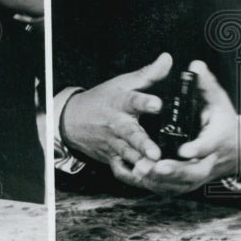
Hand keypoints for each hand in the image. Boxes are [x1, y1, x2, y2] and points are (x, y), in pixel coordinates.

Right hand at [60, 53, 170, 169]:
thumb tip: (168, 59)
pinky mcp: (112, 157)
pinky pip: (122, 170)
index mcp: (120, 103)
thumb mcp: (122, 83)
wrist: (73, 120)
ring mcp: (113, 143)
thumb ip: (148, 74)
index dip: (145, 102)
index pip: (133, 100)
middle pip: (131, 134)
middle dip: (143, 144)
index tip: (158, 104)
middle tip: (156, 153)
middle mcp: (116, 124)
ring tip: (155, 169)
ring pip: (128, 155)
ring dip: (141, 163)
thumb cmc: (103, 99)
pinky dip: (133, 177)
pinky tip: (147, 182)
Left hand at [119, 60, 240, 193]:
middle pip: (194, 170)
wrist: (236, 149)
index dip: (197, 148)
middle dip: (174, 170)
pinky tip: (139, 179)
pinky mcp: (190, 182)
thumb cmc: (223, 121)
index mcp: (219, 139)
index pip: (208, 145)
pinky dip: (158, 186)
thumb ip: (206, 84)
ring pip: (182, 182)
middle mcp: (210, 161)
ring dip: (161, 180)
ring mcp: (200, 174)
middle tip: (155, 167)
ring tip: (141, 172)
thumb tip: (196, 65)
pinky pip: (174, 188)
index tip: (183, 150)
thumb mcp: (218, 100)